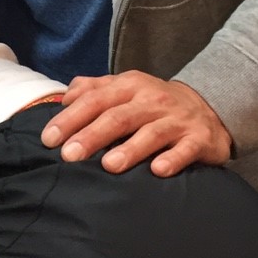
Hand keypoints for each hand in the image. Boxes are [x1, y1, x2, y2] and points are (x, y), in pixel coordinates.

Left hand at [39, 70, 232, 176]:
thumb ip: (93, 89)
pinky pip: (186, 150)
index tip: (49, 138)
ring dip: (129, 149)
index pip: (95, 100)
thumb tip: (63, 98)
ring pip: (151, 134)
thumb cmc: (154, 103)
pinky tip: (157, 171)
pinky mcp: (199, 139)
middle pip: (118, 117)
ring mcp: (177, 120)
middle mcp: (152, 100)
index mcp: (130, 86)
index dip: (71, 118)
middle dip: (92, 135)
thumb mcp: (125, 88)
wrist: (209, 106)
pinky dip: (173, 160)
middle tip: (69, 155)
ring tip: (108, 165)